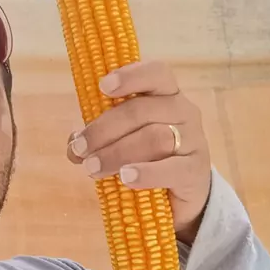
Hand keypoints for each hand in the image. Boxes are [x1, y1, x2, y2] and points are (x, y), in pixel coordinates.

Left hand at [67, 60, 211, 245]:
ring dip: (117, 153)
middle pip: (143, 111)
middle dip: (104, 129)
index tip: (103, 86)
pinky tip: (126, 177)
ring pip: (155, 138)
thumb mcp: (124, 140)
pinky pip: (171, 169)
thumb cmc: (149, 158)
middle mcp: (184, 112)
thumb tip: (74, 143)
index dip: (131, 76)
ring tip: (92, 168)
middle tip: (80, 149)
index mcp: (166, 95)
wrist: (181, 196)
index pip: (157, 73)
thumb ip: (100, 136)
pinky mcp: (195, 171)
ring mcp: (193, 141)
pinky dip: (145, 172)